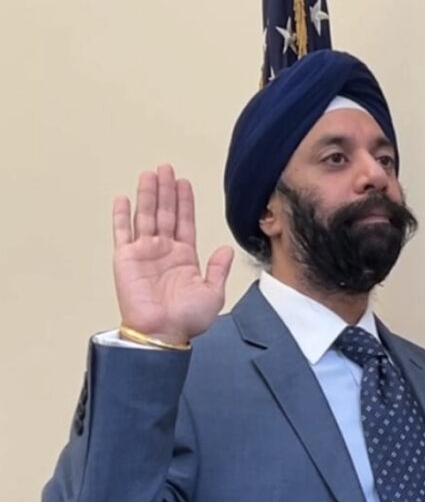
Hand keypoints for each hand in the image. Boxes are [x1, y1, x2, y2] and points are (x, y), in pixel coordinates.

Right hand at [112, 165, 233, 344]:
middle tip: (167, 168)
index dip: (185, 202)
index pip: (185, 222)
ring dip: (148, 195)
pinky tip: (123, 198)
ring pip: (146, 216)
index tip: (184, 183)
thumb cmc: (187, 320)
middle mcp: (164, 252)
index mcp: (185, 258)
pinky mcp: (126, 259)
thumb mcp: (213, 293)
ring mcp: (144, 253)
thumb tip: (226, 249)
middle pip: (165, 213)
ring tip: (150, 174)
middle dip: (167, 191)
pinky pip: (122, 232)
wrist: (163, 332)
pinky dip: (121, 215)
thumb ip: (218, 269)